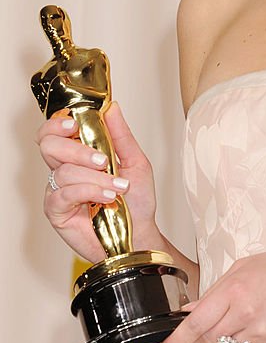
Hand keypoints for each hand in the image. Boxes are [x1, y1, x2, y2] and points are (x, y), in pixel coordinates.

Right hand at [36, 102, 158, 261]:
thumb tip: (111, 108)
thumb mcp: (135, 162)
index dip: (57, 123)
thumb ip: (121, 136)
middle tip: (103, 160)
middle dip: (77, 150)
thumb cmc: (137, 201)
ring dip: (96, 178)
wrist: (140, 233)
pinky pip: (63, 193)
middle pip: (49, 145)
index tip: (74, 123)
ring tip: (118, 187)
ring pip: (63, 171)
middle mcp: (65, 169)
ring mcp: (58, 190)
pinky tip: (107, 197)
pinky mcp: (56, 211)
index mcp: (79, 154)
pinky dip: (89, 192)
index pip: (54, 132)